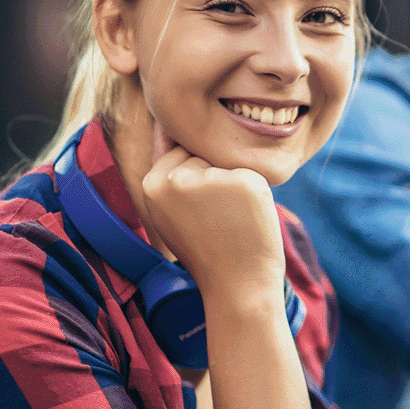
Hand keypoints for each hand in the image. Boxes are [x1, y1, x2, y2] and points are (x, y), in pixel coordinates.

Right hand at [141, 123, 285, 302]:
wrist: (237, 286)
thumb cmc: (207, 248)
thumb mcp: (172, 211)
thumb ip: (168, 171)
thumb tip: (164, 122)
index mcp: (152, 183)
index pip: (182, 154)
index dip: (198, 185)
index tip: (199, 217)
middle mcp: (175, 177)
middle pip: (205, 154)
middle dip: (216, 181)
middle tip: (216, 220)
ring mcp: (210, 178)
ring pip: (229, 163)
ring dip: (236, 186)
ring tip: (230, 221)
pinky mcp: (243, 181)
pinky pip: (253, 172)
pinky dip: (257, 193)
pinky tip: (247, 220)